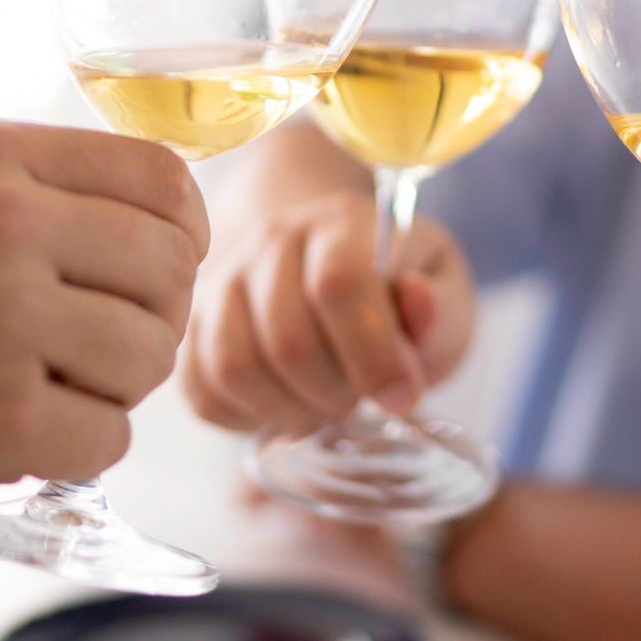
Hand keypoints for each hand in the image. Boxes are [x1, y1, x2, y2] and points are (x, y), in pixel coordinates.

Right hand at [0, 119, 208, 525]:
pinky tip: (5, 437)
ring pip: (148, 357)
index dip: (178, 234)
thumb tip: (169, 225)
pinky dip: (71, 453)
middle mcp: (8, 222)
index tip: (156, 270)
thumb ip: (38, 191)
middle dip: (145, 320)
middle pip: (168, 272)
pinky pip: (108, 440)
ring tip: (34, 388)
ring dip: (109, 389)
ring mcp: (4, 320)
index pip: (161, 178)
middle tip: (83, 350)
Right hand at [180, 190, 473, 434]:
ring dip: (290, 409)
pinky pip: (203, 391)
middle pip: (287, 337)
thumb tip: (418, 299)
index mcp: (341, 223)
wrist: (337, 278)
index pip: (339, 283)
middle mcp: (272, 241)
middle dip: (335, 392)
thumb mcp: (445, 298)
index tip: (403, 397)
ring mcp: (224, 281)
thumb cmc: (398, 296)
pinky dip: (248, 418)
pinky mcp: (195, 326)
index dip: (373, 354)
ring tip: (326, 405)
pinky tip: (286, 406)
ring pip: (236, 367)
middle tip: (363, 400)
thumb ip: (438, 308)